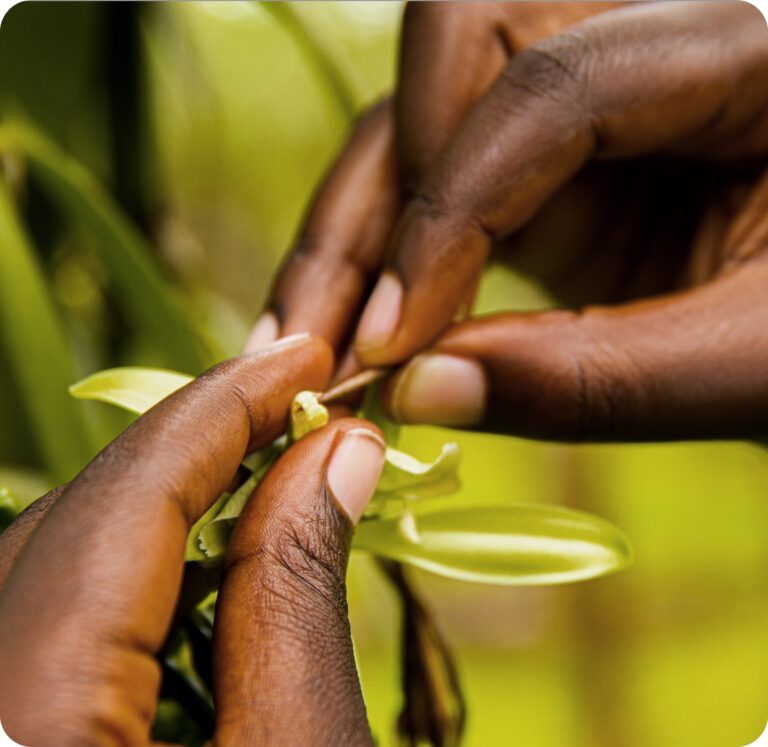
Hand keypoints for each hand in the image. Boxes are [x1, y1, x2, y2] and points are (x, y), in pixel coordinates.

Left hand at [0, 335, 384, 745]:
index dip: (224, 410)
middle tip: (295, 416)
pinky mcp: (4, 725)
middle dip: (196, 454)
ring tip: (266, 485)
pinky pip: (43, 623)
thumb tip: (337, 451)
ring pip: (56, 564)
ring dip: (166, 514)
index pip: (125, 500)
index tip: (303, 362)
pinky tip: (204, 575)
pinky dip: (131, 581)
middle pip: (78, 519)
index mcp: (28, 715)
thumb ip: (297, 595)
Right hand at [254, 1, 767, 440]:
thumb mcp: (746, 365)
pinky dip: (375, 262)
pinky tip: (343, 337)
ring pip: (416, 120)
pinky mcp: (533, 174)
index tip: (393, 345)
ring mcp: (571, 111)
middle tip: (322, 340)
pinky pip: (428, 187)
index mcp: (733, 51)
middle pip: (452, 53)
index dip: (453, 215)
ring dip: (347, 237)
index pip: (550, 89)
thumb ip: (592, 378)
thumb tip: (416, 391)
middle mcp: (635, 47)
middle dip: (376, 201)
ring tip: (303, 351)